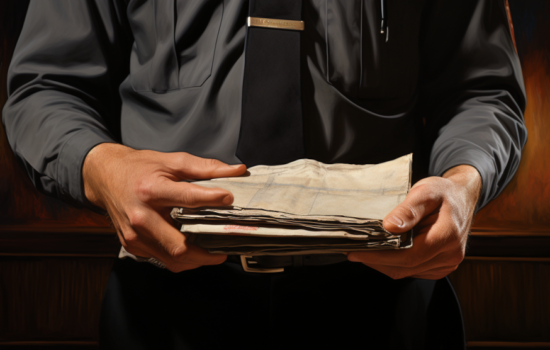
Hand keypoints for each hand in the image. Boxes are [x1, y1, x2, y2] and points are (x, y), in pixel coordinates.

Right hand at [83, 143, 246, 271]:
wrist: (104, 176)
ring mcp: (135, 235)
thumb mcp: (172, 161)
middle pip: (178, 246)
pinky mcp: (132, 245)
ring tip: (212, 252)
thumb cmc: (138, 168)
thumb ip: (206, 168)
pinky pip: (161, 259)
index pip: (188, 198)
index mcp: (151, 190)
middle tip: (224, 249)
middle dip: (206, 253)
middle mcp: (141, 216)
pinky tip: (191, 249)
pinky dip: (180, 258)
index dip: (212, 199)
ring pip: (171, 259)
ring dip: (196, 260)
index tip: (229, 200)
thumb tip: (236, 171)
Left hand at [347, 165, 481, 279]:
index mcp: (447, 236)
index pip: (408, 256)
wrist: (462, 197)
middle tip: (353, 252)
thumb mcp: (426, 191)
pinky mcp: (441, 266)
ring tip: (364, 251)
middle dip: (376, 261)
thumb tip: (389, 227)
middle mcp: (450, 255)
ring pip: (407, 272)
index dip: (379, 257)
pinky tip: (383, 253)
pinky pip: (413, 271)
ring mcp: (446, 263)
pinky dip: (396, 265)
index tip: (357, 252)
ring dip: (384, 264)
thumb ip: (408, 210)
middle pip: (406, 267)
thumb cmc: (444, 192)